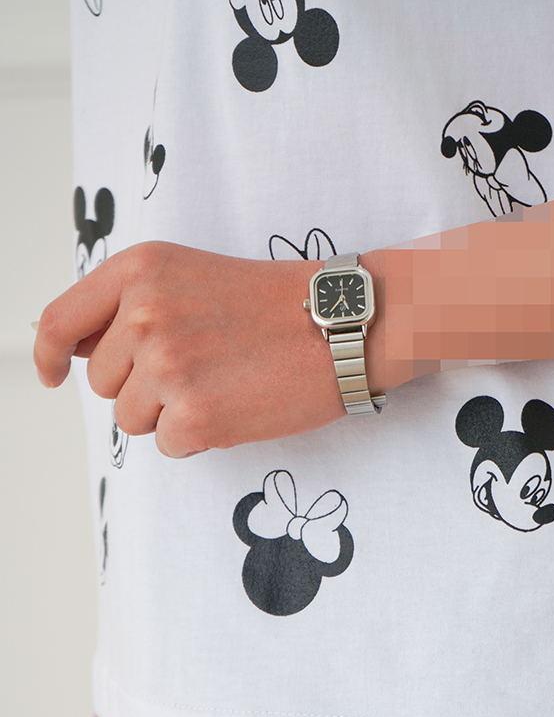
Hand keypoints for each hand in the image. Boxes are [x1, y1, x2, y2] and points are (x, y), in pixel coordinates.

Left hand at [33, 242, 376, 456]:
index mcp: (140, 271)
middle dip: (141, 386)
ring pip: (132, 419)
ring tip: (223, 383)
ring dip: (171, 413)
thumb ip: (131, 306)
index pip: (59, 322)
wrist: (343, 323)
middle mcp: (144, 315)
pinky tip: (237, 406)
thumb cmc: (278, 304)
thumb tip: (71, 351)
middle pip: (102, 383)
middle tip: (202, 366)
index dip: (47, 356)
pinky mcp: (194, 415)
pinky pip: (169, 445)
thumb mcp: (191, 276)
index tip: (51, 376)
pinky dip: (199, 437)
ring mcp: (167, 367)